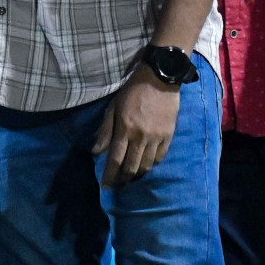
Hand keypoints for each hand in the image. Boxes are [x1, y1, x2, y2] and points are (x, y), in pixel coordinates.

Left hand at [92, 64, 179, 187]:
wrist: (160, 79)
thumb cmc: (132, 91)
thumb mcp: (113, 106)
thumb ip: (106, 130)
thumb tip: (96, 152)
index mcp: (124, 128)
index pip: (115, 159)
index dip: (109, 175)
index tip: (105, 186)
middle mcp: (140, 136)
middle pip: (131, 167)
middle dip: (123, 179)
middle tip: (117, 183)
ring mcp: (156, 137)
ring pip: (147, 165)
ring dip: (137, 174)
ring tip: (130, 176)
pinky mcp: (169, 136)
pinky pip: (160, 157)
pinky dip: (152, 164)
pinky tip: (146, 164)